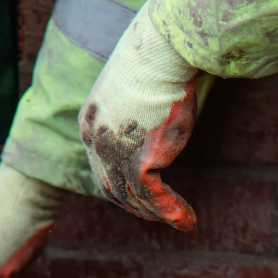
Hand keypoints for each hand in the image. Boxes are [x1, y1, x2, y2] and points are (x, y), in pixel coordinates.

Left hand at [78, 5, 197, 226]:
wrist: (161, 54)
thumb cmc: (155, 64)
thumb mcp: (133, 93)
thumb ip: (133, 119)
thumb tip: (152, 125)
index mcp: (90, 123)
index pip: (101, 167)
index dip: (121, 188)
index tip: (142, 197)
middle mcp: (96, 142)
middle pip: (112, 188)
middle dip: (137, 207)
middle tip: (159, 217)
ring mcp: (114, 154)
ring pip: (133, 197)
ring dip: (159, 215)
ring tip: (183, 223)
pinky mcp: (137, 161)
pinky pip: (153, 197)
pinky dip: (171, 212)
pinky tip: (187, 221)